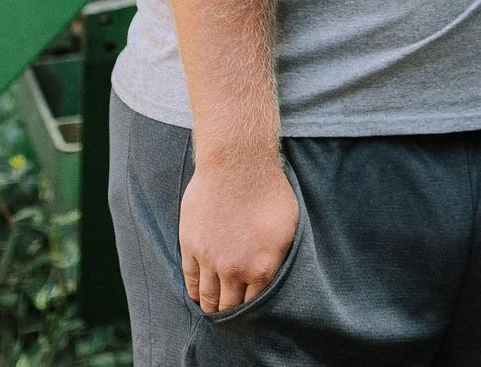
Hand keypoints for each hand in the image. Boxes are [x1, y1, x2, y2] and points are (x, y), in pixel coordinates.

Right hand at [180, 150, 296, 314]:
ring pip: (208, 296)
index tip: (252, 312)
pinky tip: (198, 296)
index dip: (254, 309)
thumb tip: (273, 272)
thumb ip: (279, 256)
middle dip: (232, 313)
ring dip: (211, 307)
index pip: (256, 303)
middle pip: (230, 305)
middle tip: (232, 315)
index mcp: (262, 267)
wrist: (237, 165)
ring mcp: (210, 259)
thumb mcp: (289, 226)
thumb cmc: (268, 190)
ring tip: (214, 310)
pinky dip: (195, 291)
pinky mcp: (191, 246)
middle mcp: (234, 269)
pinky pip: (191, 279)